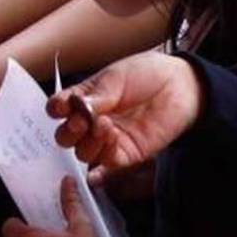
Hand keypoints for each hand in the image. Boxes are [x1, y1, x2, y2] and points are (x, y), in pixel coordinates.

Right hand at [48, 52, 201, 185]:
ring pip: (84, 153)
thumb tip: (76, 108)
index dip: (56, 110)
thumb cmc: (147, 75)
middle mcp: (92, 122)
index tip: (62, 106)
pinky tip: (112, 135)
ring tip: (104, 124)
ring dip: (89, 141)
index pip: (59, 109)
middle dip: (69, 131)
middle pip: (66, 137)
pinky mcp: (127, 153)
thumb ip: (95, 96)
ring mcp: (108, 139)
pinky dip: (106, 151)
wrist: (179, 85)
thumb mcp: (116, 78)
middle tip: (81, 121)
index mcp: (84, 100)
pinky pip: (108, 162)